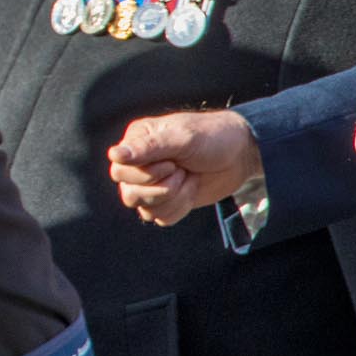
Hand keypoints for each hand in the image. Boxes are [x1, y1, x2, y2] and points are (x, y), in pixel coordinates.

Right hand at [107, 109, 260, 225]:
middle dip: (161, 188)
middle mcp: (139, 164)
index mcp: (137, 142)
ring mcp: (152, 184)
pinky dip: (179, 208)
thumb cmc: (212, 137)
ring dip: (172, 198)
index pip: (119, 171)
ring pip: (144, 209)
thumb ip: (147, 147)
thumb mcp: (182, 138)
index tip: (172, 163)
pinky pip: (160, 218)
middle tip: (181, 171)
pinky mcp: (168, 201)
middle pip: (129, 193)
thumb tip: (113, 154)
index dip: (145, 174)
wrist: (241, 155)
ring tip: (188, 179)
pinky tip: (191, 190)